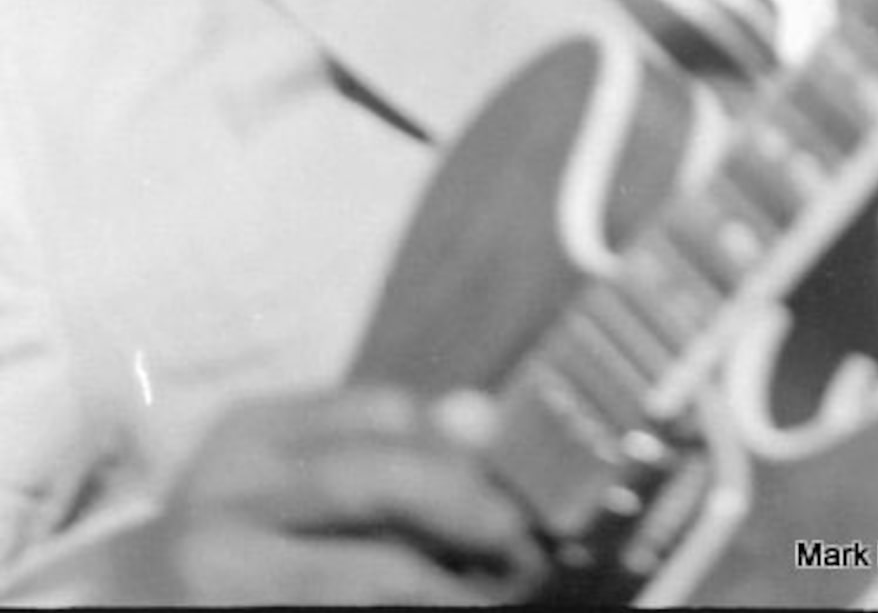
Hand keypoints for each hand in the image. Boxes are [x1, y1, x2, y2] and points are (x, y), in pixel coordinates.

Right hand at [122, 386, 540, 604]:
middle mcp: (228, 497)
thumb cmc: (229, 544)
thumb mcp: (289, 479)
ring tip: (495, 598)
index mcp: (251, 435)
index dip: (465, 451)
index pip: (385, 411)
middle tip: (524, 549)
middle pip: (377, 478)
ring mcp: (225, 576)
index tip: (517, 487)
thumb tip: (485, 416)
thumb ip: (381, 449)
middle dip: (469, 510)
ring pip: (372, 571)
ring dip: (452, 588)